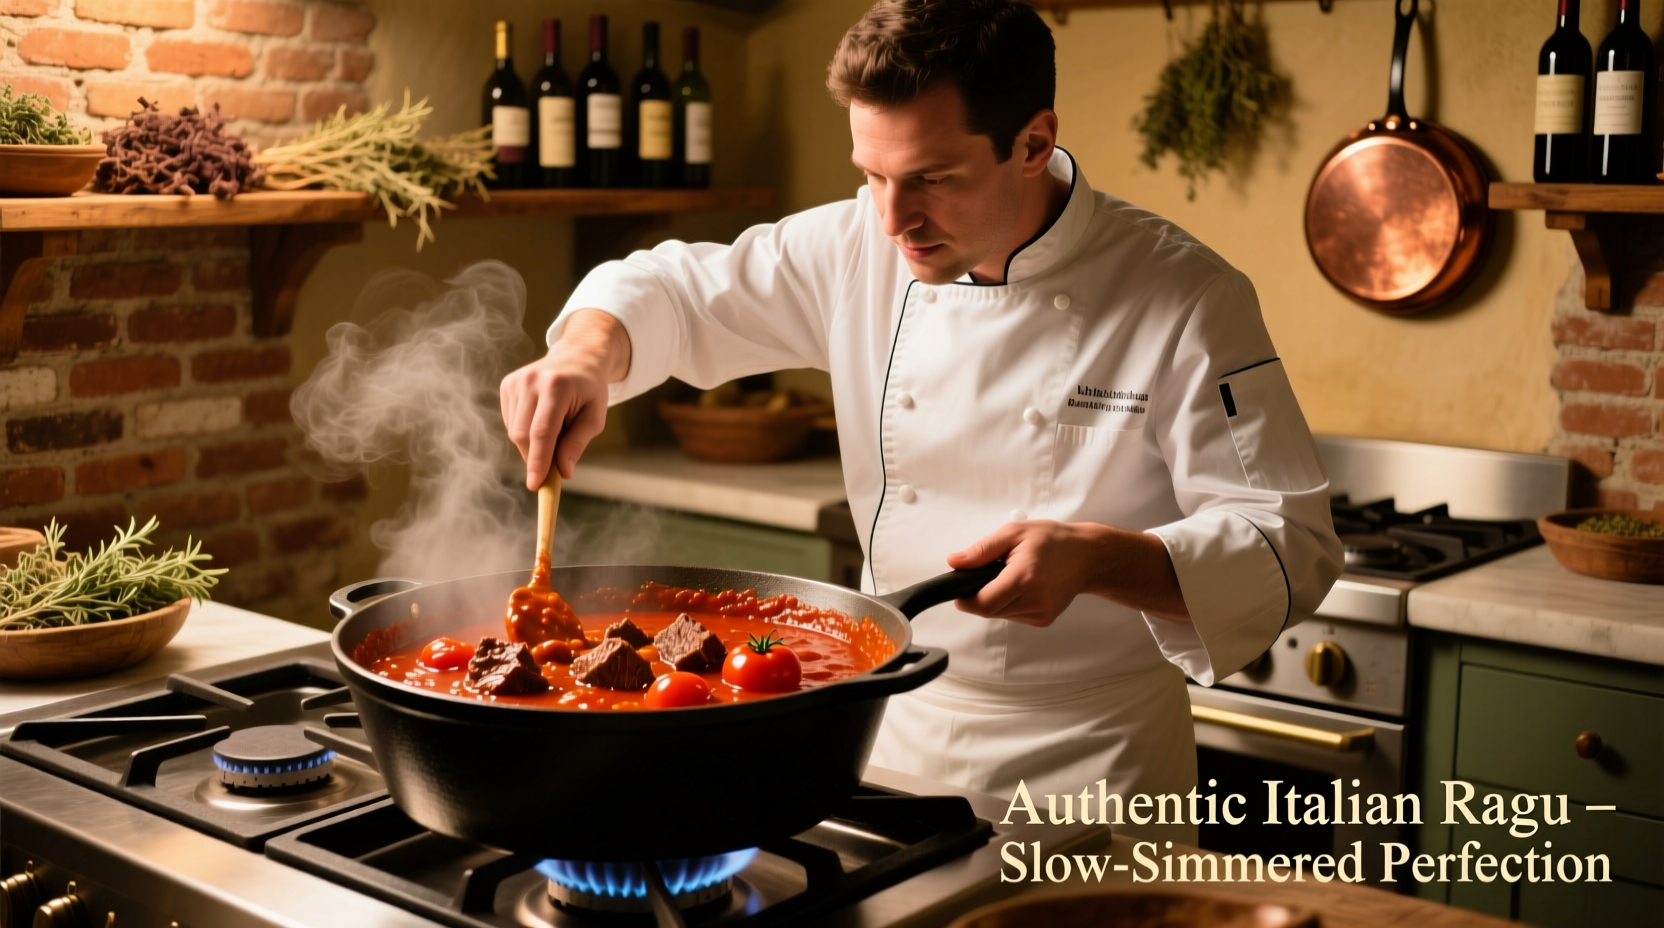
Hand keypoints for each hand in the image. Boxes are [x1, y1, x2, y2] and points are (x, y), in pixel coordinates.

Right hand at [499, 310, 630, 489]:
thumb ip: (577, 443)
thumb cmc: (590, 391)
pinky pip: (511, 422)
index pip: (542, 432)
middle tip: (552, 468)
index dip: (537, 461)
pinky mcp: (507, 384)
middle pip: (523, 435)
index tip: (535, 485)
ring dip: (532, 444)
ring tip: (556, 428)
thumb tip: (563, 472)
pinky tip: (542, 419)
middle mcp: (532, 381)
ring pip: (515, 431)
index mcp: (556, 387)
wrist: (578, 357)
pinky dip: (525, 431)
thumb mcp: (595, 417)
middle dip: (535, 457)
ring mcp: (516, 381)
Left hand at [947, 520, 1190, 625]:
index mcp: (1025, 577)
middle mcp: (1035, 600)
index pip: (983, 603)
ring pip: (1000, 615)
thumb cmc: (1053, 541)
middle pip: (989, 611)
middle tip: (988, 575)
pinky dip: (1010, 604)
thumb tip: (955, 562)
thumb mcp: (1013, 533)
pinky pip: (1014, 616)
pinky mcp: (1044, 620)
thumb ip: (982, 550)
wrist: (1087, 556)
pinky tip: (1022, 587)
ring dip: (995, 599)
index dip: (966, 599)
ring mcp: (1041, 613)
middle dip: (980, 596)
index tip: (960, 589)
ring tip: (1010, 577)